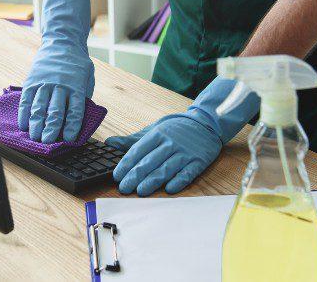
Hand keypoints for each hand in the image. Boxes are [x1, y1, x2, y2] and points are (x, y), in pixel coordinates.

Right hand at [18, 0, 94, 142]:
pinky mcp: (32, 81)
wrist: (62, 42)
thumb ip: (83, 97)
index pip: (74, 110)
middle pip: (55, 111)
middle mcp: (60, 86)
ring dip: (36, 124)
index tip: (68, 139)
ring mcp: (44, 83)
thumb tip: (79, 119)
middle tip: (47, 143)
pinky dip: (24, 114)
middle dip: (51, 129)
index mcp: (76, 87)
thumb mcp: (87, 78)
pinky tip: (23, 125)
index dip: (71, 126)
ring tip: (34, 137)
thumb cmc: (77, 64)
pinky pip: (26, 100)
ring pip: (39, 107)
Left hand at [105, 78, 260, 195]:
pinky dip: (178, 181)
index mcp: (157, 135)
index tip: (117, 176)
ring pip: (166, 168)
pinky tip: (170, 189)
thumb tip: (110, 143)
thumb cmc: (175, 130)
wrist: (206, 124)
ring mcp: (185, 153)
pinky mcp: (198, 161)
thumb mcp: (153, 130)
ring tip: (141, 191)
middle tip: (124, 188)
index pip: (138, 150)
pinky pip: (187, 173)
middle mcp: (170, 143)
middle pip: (150, 161)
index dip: (126, 164)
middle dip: (135, 176)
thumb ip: (132, 140)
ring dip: (153, 181)